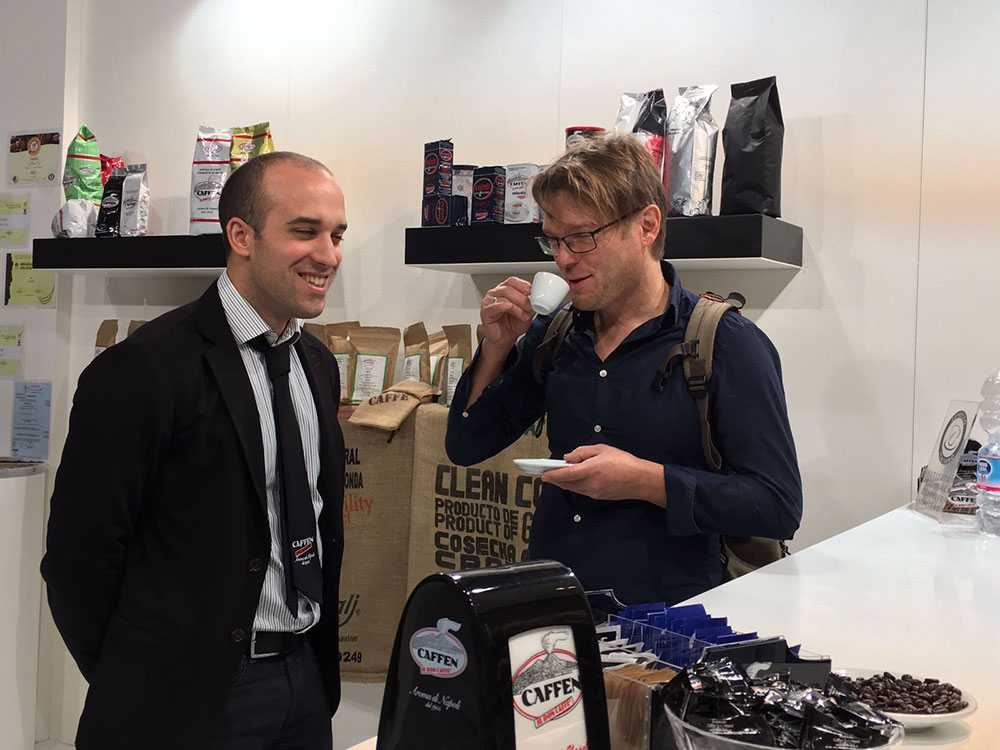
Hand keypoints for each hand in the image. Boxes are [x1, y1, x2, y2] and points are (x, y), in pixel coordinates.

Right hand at [479, 277, 533, 356]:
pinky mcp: (486, 311)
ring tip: (524, 315)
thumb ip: (531, 304)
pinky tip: (512, 310)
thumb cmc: (513, 325)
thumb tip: (537, 299)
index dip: (522, 284)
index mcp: (505, 290)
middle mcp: (496, 293)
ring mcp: (489, 301)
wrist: (505, 339)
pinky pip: (495, 306)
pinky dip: (505, 307)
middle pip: (509, 288)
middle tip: (530, 306)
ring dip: (517, 306)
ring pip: (503, 297)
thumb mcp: (527, 312)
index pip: (512, 281)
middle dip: (522, 298)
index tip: (531, 291)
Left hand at [541, 444, 665, 505]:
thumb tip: (568, 458)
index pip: (565, 475)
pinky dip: (574, 486)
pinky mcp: (598, 497)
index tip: (543, 474)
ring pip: (573, 488)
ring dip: (564, 483)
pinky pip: (581, 491)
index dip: (552, 475)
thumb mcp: (602, 449)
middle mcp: (590, 484)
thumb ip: (582, 452)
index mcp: (590, 470)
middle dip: (555, 480)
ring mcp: (594, 492)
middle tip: (547, 474)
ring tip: (558, 476)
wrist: (640, 480)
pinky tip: (574, 480)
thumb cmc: (624, 462)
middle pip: (566, 484)